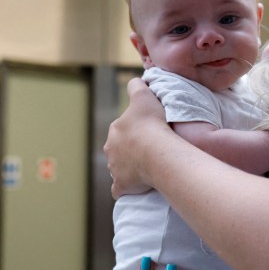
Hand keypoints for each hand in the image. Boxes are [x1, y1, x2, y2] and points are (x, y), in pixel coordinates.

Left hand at [105, 78, 170, 197]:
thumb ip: (137, 86)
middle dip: (131, 150)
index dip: (135, 130)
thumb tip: (135, 80)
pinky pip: (121, 189)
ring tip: (149, 167)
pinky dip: (126, 188)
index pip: (123, 129)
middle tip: (151, 150)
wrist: (157, 152)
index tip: (149, 132)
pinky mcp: (122, 186)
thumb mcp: (144, 96)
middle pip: (119, 149)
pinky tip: (137, 187)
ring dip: (130, 168)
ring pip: (120, 168)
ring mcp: (115, 169)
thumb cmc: (152, 123)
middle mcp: (111, 149)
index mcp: (116, 129)